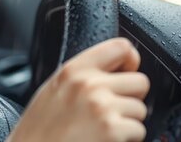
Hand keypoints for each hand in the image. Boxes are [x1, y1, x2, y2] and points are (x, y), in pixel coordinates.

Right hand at [8, 38, 149, 141]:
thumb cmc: (39, 131)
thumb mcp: (53, 90)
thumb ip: (81, 76)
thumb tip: (115, 70)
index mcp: (74, 70)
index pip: (121, 47)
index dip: (130, 62)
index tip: (126, 73)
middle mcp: (89, 84)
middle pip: (140, 82)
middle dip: (131, 98)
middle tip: (111, 112)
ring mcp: (102, 107)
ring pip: (140, 110)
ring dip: (127, 122)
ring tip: (102, 130)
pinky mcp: (112, 130)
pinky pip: (139, 131)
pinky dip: (127, 139)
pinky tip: (105, 140)